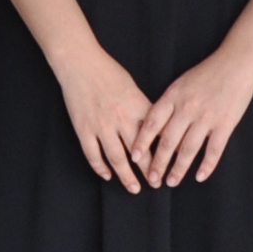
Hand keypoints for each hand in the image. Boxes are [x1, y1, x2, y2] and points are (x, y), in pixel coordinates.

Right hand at [51, 46, 158, 192]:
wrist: (80, 63)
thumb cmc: (109, 72)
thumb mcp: (133, 88)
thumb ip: (143, 109)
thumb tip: (156, 129)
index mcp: (137, 108)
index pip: (155, 137)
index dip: (165, 154)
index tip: (172, 166)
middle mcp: (121, 119)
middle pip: (139, 153)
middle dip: (150, 171)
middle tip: (157, 184)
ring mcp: (101, 126)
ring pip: (117, 159)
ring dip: (127, 177)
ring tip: (134, 188)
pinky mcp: (84, 129)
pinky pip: (93, 154)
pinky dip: (100, 167)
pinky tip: (107, 175)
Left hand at [131, 49, 252, 187]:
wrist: (236, 63)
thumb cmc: (206, 73)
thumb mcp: (180, 84)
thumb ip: (168, 105)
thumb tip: (156, 130)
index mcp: (173, 97)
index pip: (152, 123)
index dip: (142, 141)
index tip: (134, 157)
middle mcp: (187, 108)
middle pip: (168, 140)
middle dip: (158, 162)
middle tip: (152, 179)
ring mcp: (206, 117)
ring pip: (188, 149)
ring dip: (179, 168)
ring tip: (171, 181)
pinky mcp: (225, 124)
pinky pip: (214, 149)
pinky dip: (207, 165)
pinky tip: (200, 176)